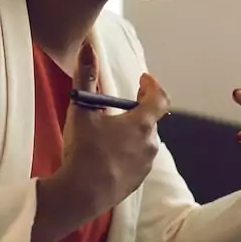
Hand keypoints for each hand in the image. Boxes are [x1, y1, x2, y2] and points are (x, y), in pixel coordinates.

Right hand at [57, 42, 169, 217]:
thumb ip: (86, 77)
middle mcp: (150, 143)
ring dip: (131, 133)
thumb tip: (88, 47)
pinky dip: (127, 152)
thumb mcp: (82, 110)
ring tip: (110, 132)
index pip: (159, 98)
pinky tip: (108, 155)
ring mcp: (145, 164)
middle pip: (149, 120)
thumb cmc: (85, 150)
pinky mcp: (137, 181)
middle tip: (119, 106)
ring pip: (143, 141)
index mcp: (142, 123)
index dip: (152, 86)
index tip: (143, 79)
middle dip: (137, 110)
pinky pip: (136, 160)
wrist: (81, 194)